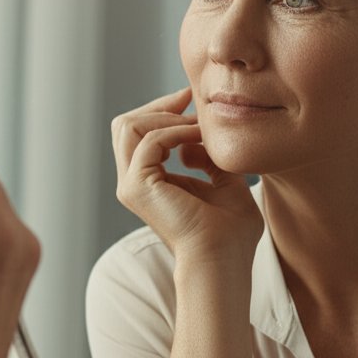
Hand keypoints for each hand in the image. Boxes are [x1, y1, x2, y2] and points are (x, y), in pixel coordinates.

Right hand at [111, 86, 263, 266]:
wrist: (225, 260)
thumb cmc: (230, 232)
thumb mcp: (223, 181)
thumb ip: (207, 157)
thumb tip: (191, 139)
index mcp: (148, 184)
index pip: (139, 133)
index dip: (163, 111)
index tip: (192, 99)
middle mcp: (133, 184)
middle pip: (126, 124)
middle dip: (159, 105)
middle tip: (189, 97)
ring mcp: (131, 186)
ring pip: (128, 126)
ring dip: (166, 115)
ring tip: (197, 122)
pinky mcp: (137, 187)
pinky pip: (150, 140)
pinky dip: (176, 130)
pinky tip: (199, 135)